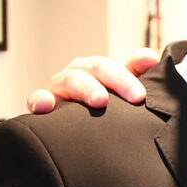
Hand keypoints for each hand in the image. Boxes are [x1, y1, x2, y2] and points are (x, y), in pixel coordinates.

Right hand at [24, 48, 158, 112]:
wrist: (74, 129)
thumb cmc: (100, 106)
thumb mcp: (119, 90)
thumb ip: (134, 74)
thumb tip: (151, 57)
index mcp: (96, 70)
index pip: (112, 68)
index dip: (127, 78)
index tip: (141, 96)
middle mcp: (77, 74)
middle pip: (94, 70)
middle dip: (115, 82)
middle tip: (133, 98)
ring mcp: (57, 88)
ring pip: (68, 80)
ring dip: (85, 88)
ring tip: (100, 100)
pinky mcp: (41, 104)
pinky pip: (36, 99)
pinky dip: (39, 99)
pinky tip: (45, 106)